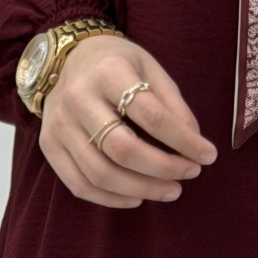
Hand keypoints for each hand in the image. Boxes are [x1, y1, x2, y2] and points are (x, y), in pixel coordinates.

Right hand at [38, 34, 217, 208]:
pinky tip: (137, 197)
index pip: (151, 115)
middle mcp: (78, 98)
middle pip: (123, 148)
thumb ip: (172, 104)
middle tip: (190, 174)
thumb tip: (195, 142)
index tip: (208, 155)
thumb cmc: (116, 63)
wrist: (66, 57)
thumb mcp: (149, 68)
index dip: (183, 140)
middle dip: (163, 168)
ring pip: (100, 173)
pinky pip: (79, 184)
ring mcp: (59, 124)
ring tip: (171, 190)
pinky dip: (111, 199)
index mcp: (109, 72)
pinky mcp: (49, 145)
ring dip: (141, 189)